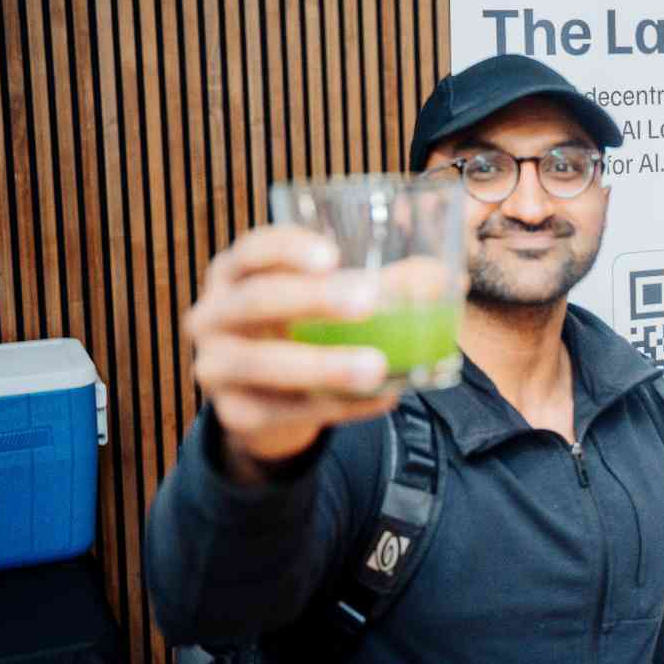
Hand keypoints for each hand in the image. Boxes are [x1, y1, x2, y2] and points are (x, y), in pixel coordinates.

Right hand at [184, 226, 399, 479]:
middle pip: (254, 300)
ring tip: (377, 366)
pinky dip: (339, 406)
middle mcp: (213, 314)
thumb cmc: (305, 327)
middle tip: (369, 301)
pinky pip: (285, 411)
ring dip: (322, 364)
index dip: (287, 248)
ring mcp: (216, 366)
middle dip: (311, 299)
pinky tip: (383, 398)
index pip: (252, 249)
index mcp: (236, 273)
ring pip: (261, 364)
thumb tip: (449, 279)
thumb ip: (384, 285)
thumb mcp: (333, 300)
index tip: (333, 255)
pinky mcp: (235, 414)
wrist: (268, 397)